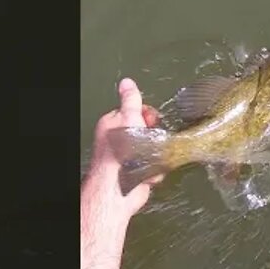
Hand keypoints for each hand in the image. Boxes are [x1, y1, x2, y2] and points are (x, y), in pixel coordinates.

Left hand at [83, 78, 163, 218]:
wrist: (121, 186)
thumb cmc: (121, 151)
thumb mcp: (129, 116)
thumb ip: (130, 99)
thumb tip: (127, 82)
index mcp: (113, 123)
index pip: (135, 111)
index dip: (146, 114)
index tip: (151, 119)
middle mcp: (118, 140)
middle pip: (146, 129)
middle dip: (154, 135)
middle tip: (152, 139)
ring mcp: (127, 157)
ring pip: (153, 148)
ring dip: (157, 153)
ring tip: (152, 157)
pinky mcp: (137, 172)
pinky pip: (154, 165)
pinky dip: (155, 169)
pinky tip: (151, 171)